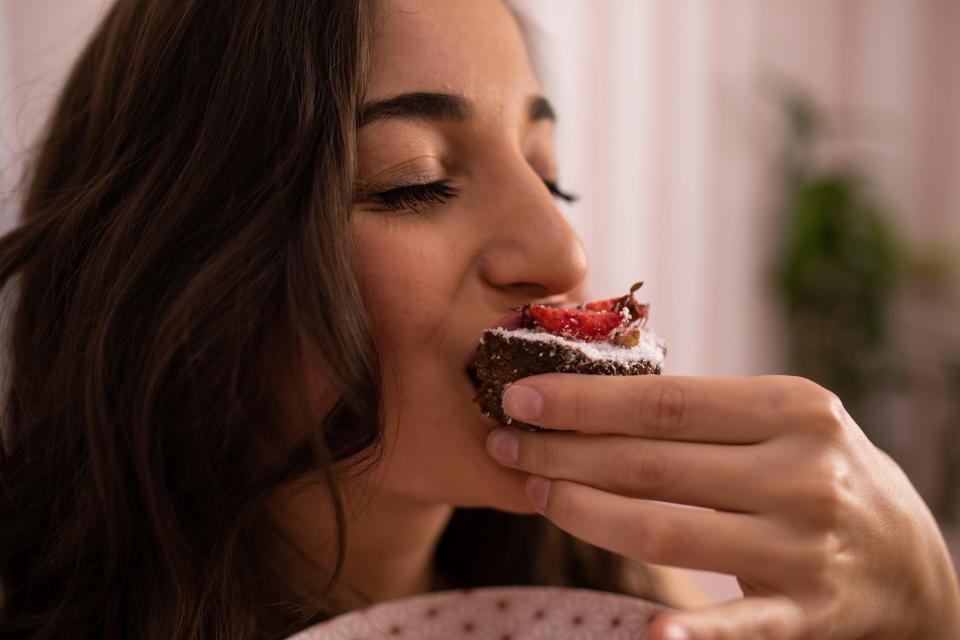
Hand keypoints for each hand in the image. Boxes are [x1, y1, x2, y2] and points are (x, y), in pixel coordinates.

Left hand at [485, 374, 959, 638]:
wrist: (907, 556)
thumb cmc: (818, 468)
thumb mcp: (781, 419)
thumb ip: (701, 410)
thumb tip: (588, 395)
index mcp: (792, 409)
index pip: (664, 402)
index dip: (584, 400)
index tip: (521, 395)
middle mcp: (800, 473)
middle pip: (652, 463)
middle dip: (564, 452)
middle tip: (503, 442)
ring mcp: (803, 546)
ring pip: (665, 529)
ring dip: (583, 511)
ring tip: (531, 490)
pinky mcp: (807, 612)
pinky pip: (739, 624)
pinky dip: (694, 632)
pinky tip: (648, 631)